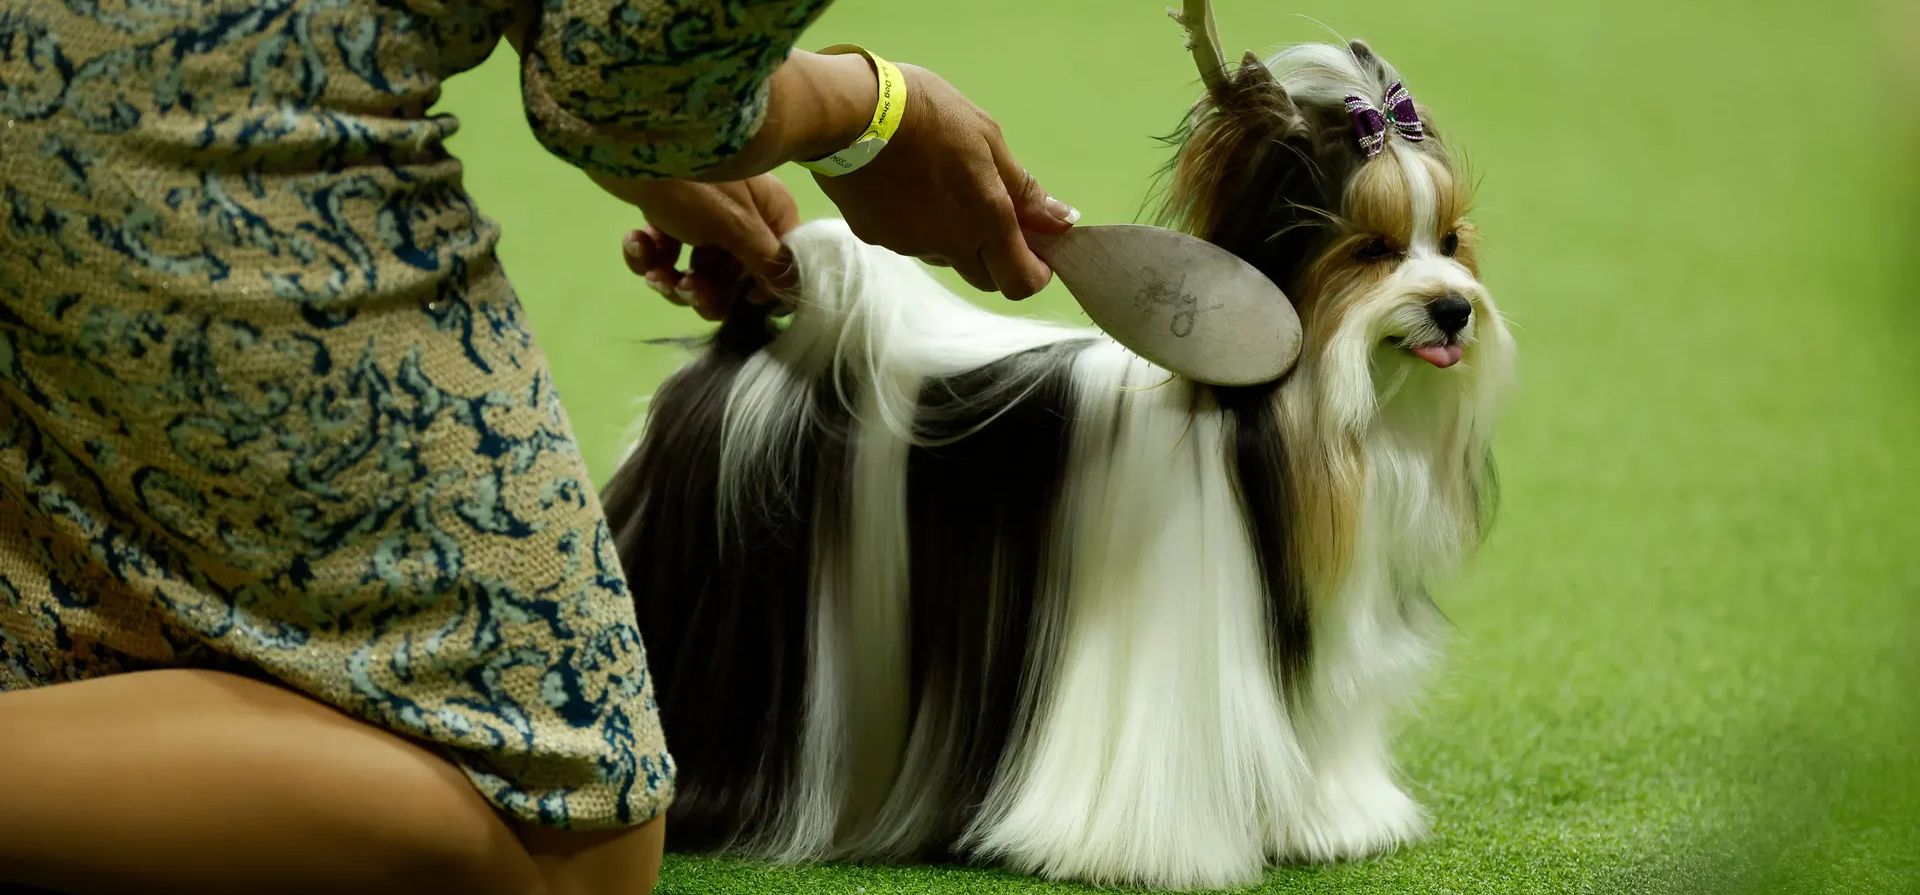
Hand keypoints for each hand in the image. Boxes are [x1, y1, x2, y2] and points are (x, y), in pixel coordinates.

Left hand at [598, 173, 799, 320]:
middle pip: (731, 278)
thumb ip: (766, 261)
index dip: (760, 289)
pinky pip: (663, 255)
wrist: (630, 142)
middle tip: (683, 288)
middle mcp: (742, 220)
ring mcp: (703, 220)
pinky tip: (635, 240)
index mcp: (770, 215)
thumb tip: (791, 290)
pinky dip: (647, 256)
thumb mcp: (737, 226)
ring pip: (694, 272)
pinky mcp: (667, 218)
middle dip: (704, 291)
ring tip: (652, 271)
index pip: (778, 266)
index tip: (738, 299)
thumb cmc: (694, 184)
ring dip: (670, 279)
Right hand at [812, 63, 1078, 299]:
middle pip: (985, 278)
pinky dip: (915, 222)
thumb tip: (1062, 220)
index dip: (1034, 273)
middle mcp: (950, 244)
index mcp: (986, 220)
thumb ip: (1022, 188)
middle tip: (990, 212)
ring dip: (953, 236)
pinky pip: (907, 240)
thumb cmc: (927, 114)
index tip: (1036, 252)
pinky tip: (902, 183)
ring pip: (944, 256)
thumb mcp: (987, 138)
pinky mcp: (876, 238)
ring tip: (936, 183)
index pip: (1022, 282)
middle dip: (997, 256)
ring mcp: (909, 245)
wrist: (849, 113)